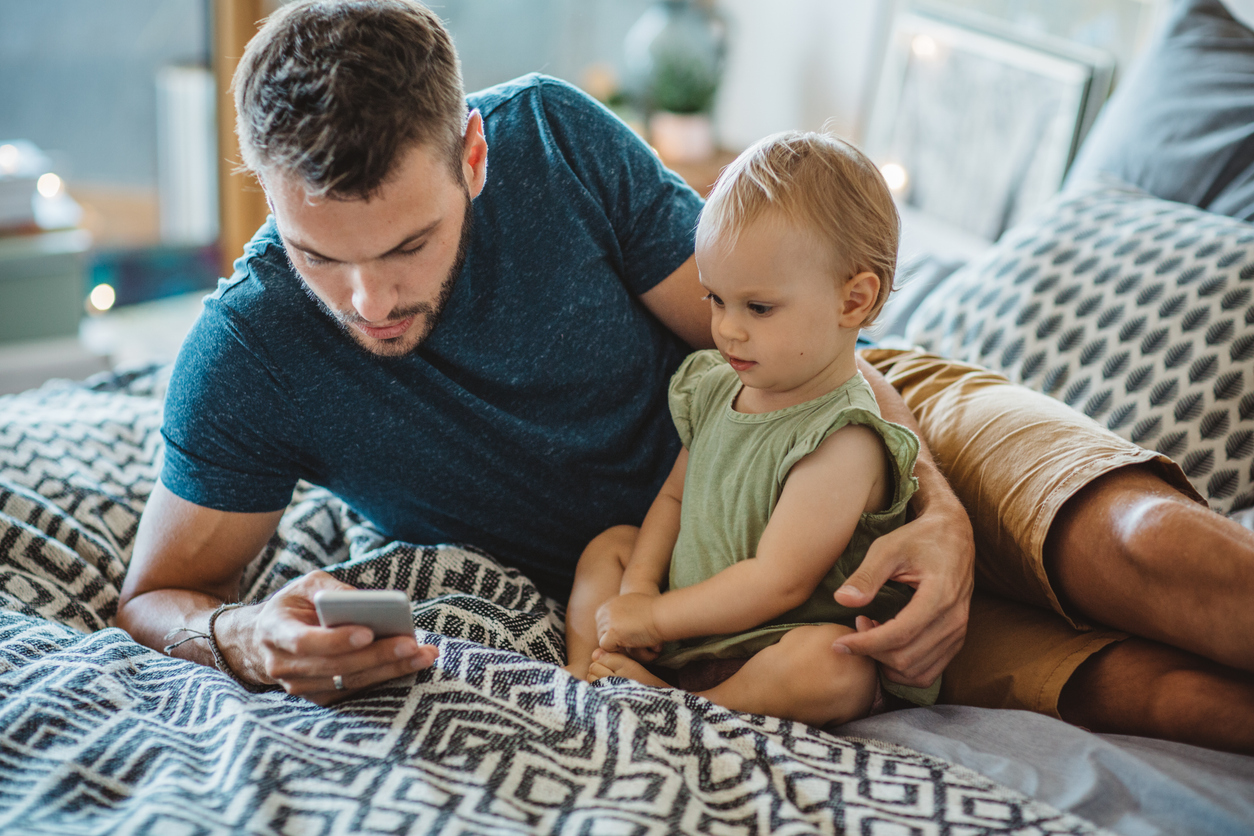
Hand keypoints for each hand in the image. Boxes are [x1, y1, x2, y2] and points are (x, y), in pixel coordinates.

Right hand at [215, 570, 438, 704]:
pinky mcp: (316, 696)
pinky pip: (353, 690)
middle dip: (377, 655)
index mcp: (275, 632)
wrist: (258, 642)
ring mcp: (299, 687)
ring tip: (423, 655)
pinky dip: (383, 678)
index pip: (306, 641)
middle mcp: (283, 665)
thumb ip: (333, 590)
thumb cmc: (291, 606)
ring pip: (348, 681)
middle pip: (335, 665)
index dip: (336, 639)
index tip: (368, 632)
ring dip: (389, 670)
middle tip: (412, 644)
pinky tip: (411, 665)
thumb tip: (369, 602)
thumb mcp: (306, 586)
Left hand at [596, 593, 662, 652]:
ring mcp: (607, 621)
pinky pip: (606, 648)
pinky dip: (616, 650)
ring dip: (616, 645)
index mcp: (608, 604)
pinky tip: (630, 645)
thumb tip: (617, 627)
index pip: (602, 625)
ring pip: (603, 641)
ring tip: (633, 643)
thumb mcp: (632, 604)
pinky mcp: (612, 632)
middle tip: (630, 641)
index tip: (627, 634)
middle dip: (613, 639)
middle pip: (601, 633)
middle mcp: (605, 611)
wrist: (661, 613)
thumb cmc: (653, 610)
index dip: (614, 632)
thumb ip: (621, 612)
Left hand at [831, 499, 973, 687]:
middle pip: (905, 658)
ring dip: (885, 660)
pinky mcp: (956, 639)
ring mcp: (958, 633)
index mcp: (939, 596)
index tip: (838, 643)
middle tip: (856, 625)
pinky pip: (928, 671)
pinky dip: (901, 666)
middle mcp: (954, 620)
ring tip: (870, 631)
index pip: (899, 635)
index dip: (865, 645)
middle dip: (872, 651)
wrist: (954, 537)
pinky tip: (887, 642)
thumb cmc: (919, 539)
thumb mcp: (888, 548)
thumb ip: (866, 576)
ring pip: (916, 671)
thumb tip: (842, 600)